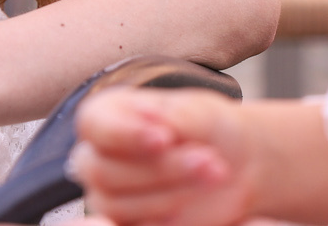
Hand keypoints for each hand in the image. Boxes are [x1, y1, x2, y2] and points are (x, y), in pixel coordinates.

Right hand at [69, 88, 255, 225]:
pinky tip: (191, 210)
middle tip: (208, 160)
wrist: (233, 162)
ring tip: (213, 176)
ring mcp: (108, 195)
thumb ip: (177, 116)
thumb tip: (158, 123)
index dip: (126, 133)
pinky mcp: (126, 223)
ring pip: (116, 205)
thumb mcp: (200, 113)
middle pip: (104, 170)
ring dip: (169, 194)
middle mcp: (97, 157)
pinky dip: (163, 220)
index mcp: (106, 115)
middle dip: (160, 167)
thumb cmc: (207, 127)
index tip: (165, 138)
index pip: (94, 124)